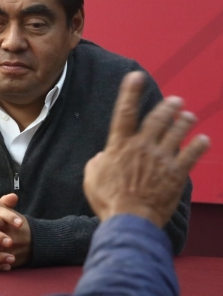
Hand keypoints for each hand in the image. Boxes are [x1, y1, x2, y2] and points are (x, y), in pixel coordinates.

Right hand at [84, 71, 209, 226]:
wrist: (130, 219)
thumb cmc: (108, 200)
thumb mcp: (91, 178)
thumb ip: (97, 162)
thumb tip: (104, 157)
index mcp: (120, 146)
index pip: (124, 113)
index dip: (130, 92)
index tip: (136, 76)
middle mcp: (142, 147)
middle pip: (157, 119)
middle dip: (167, 107)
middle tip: (175, 100)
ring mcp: (161, 159)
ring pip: (177, 133)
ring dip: (184, 122)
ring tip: (189, 116)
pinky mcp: (176, 174)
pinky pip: (191, 155)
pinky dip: (199, 146)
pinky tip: (204, 140)